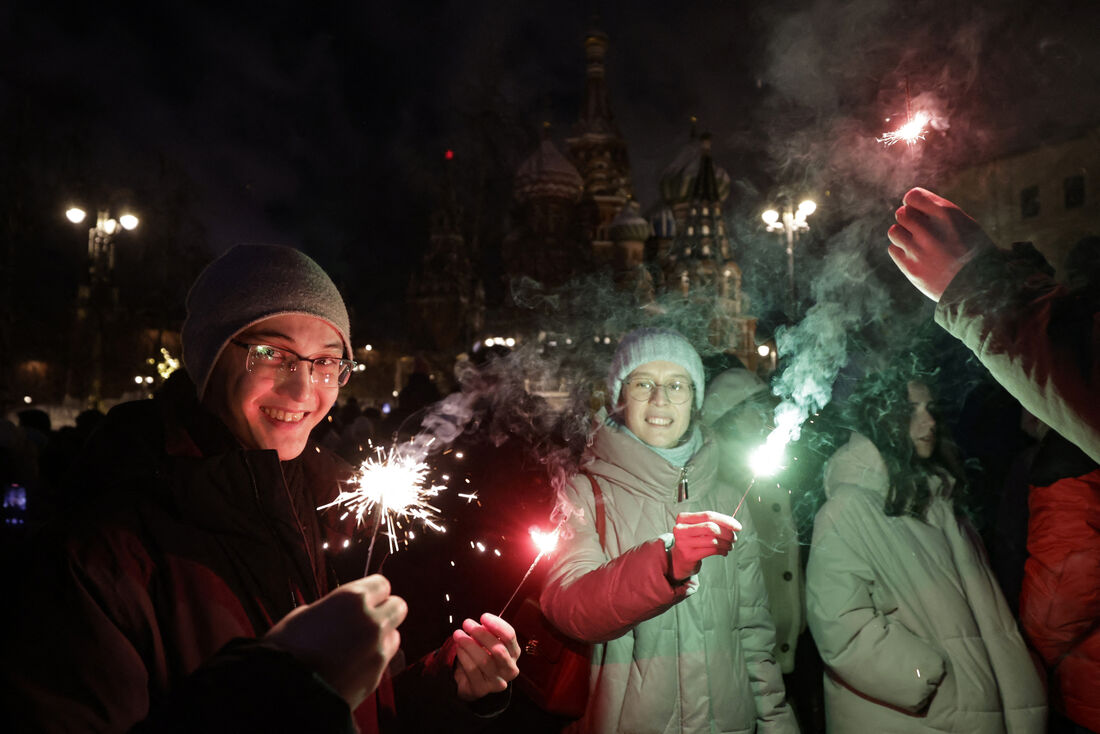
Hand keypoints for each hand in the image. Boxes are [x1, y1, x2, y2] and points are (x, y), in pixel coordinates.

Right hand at [265, 574, 405, 709]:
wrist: (286, 695)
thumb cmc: (285, 650)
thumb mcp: (302, 616)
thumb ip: (330, 609)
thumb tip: (336, 613)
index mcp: (352, 599)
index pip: (382, 584)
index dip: (372, 592)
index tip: (364, 599)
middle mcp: (372, 621)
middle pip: (398, 606)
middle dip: (385, 611)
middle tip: (366, 620)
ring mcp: (378, 649)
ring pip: (395, 635)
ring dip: (382, 637)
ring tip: (357, 647)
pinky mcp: (378, 676)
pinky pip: (384, 660)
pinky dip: (374, 660)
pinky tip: (353, 666)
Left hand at [452, 613, 520, 701]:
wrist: (471, 681)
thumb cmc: (482, 655)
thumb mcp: (489, 642)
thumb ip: (489, 632)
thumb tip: (484, 622)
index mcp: (514, 653)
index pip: (510, 636)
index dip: (497, 625)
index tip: (483, 616)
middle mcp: (510, 669)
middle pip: (498, 649)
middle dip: (481, 634)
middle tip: (467, 623)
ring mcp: (497, 682)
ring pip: (484, 661)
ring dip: (469, 644)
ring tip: (458, 634)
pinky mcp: (482, 689)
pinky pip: (472, 670)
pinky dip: (464, 657)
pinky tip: (458, 648)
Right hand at [670, 511, 741, 580]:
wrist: (678, 560)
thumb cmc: (691, 541)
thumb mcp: (697, 528)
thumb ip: (711, 523)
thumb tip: (732, 524)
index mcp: (683, 518)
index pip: (708, 515)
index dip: (725, 520)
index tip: (737, 526)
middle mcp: (681, 529)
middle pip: (711, 527)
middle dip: (727, 533)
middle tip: (733, 538)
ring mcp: (683, 543)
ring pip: (713, 540)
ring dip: (726, 544)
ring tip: (729, 546)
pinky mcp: (689, 555)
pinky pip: (711, 550)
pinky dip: (722, 551)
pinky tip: (724, 551)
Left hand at [887, 187, 994, 300]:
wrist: (979, 286)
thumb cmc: (973, 252)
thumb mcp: (965, 224)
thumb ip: (939, 213)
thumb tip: (912, 205)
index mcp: (946, 214)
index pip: (913, 196)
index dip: (913, 203)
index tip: (918, 210)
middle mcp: (930, 229)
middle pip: (901, 213)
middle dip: (908, 219)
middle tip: (919, 230)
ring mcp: (918, 249)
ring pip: (894, 231)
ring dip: (902, 234)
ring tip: (916, 243)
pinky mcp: (910, 267)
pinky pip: (893, 249)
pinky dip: (901, 251)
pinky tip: (916, 256)